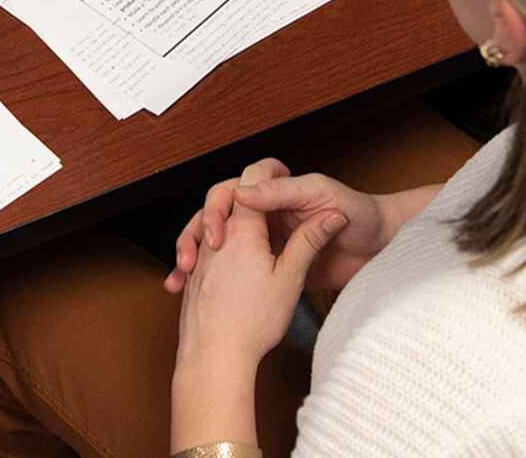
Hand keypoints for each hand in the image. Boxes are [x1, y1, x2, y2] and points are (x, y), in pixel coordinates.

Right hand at [165, 160, 398, 294]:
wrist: (384, 248)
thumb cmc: (360, 214)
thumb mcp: (322, 196)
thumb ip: (283, 193)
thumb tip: (243, 190)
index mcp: (275, 194)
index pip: (231, 192)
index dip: (216, 208)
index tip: (216, 233)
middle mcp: (266, 215)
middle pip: (217, 218)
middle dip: (196, 235)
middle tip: (191, 259)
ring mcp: (268, 243)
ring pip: (219, 244)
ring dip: (197, 257)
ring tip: (182, 276)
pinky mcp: (275, 268)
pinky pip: (238, 270)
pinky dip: (215, 280)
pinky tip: (197, 289)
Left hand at [173, 161, 346, 371]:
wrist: (214, 357)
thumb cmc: (252, 323)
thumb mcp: (290, 278)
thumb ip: (308, 241)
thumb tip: (331, 217)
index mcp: (243, 231)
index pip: (252, 182)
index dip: (269, 169)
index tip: (282, 167)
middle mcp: (217, 238)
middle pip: (223, 195)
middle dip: (242, 189)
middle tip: (261, 191)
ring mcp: (200, 256)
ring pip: (207, 220)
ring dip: (223, 215)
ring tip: (240, 224)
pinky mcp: (193, 275)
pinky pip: (198, 246)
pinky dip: (209, 241)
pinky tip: (221, 255)